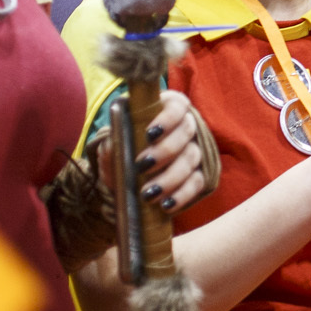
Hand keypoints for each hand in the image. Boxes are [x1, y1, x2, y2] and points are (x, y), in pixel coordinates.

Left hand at [100, 89, 212, 215]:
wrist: (124, 179)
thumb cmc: (121, 153)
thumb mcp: (111, 146)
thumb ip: (112, 142)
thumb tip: (114, 143)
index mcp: (166, 111)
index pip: (177, 106)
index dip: (167, 118)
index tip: (149, 134)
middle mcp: (185, 127)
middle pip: (186, 132)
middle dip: (165, 150)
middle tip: (142, 166)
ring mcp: (195, 150)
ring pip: (192, 158)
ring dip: (171, 177)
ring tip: (148, 194)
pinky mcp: (199, 174)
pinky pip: (197, 182)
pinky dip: (183, 194)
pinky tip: (166, 205)